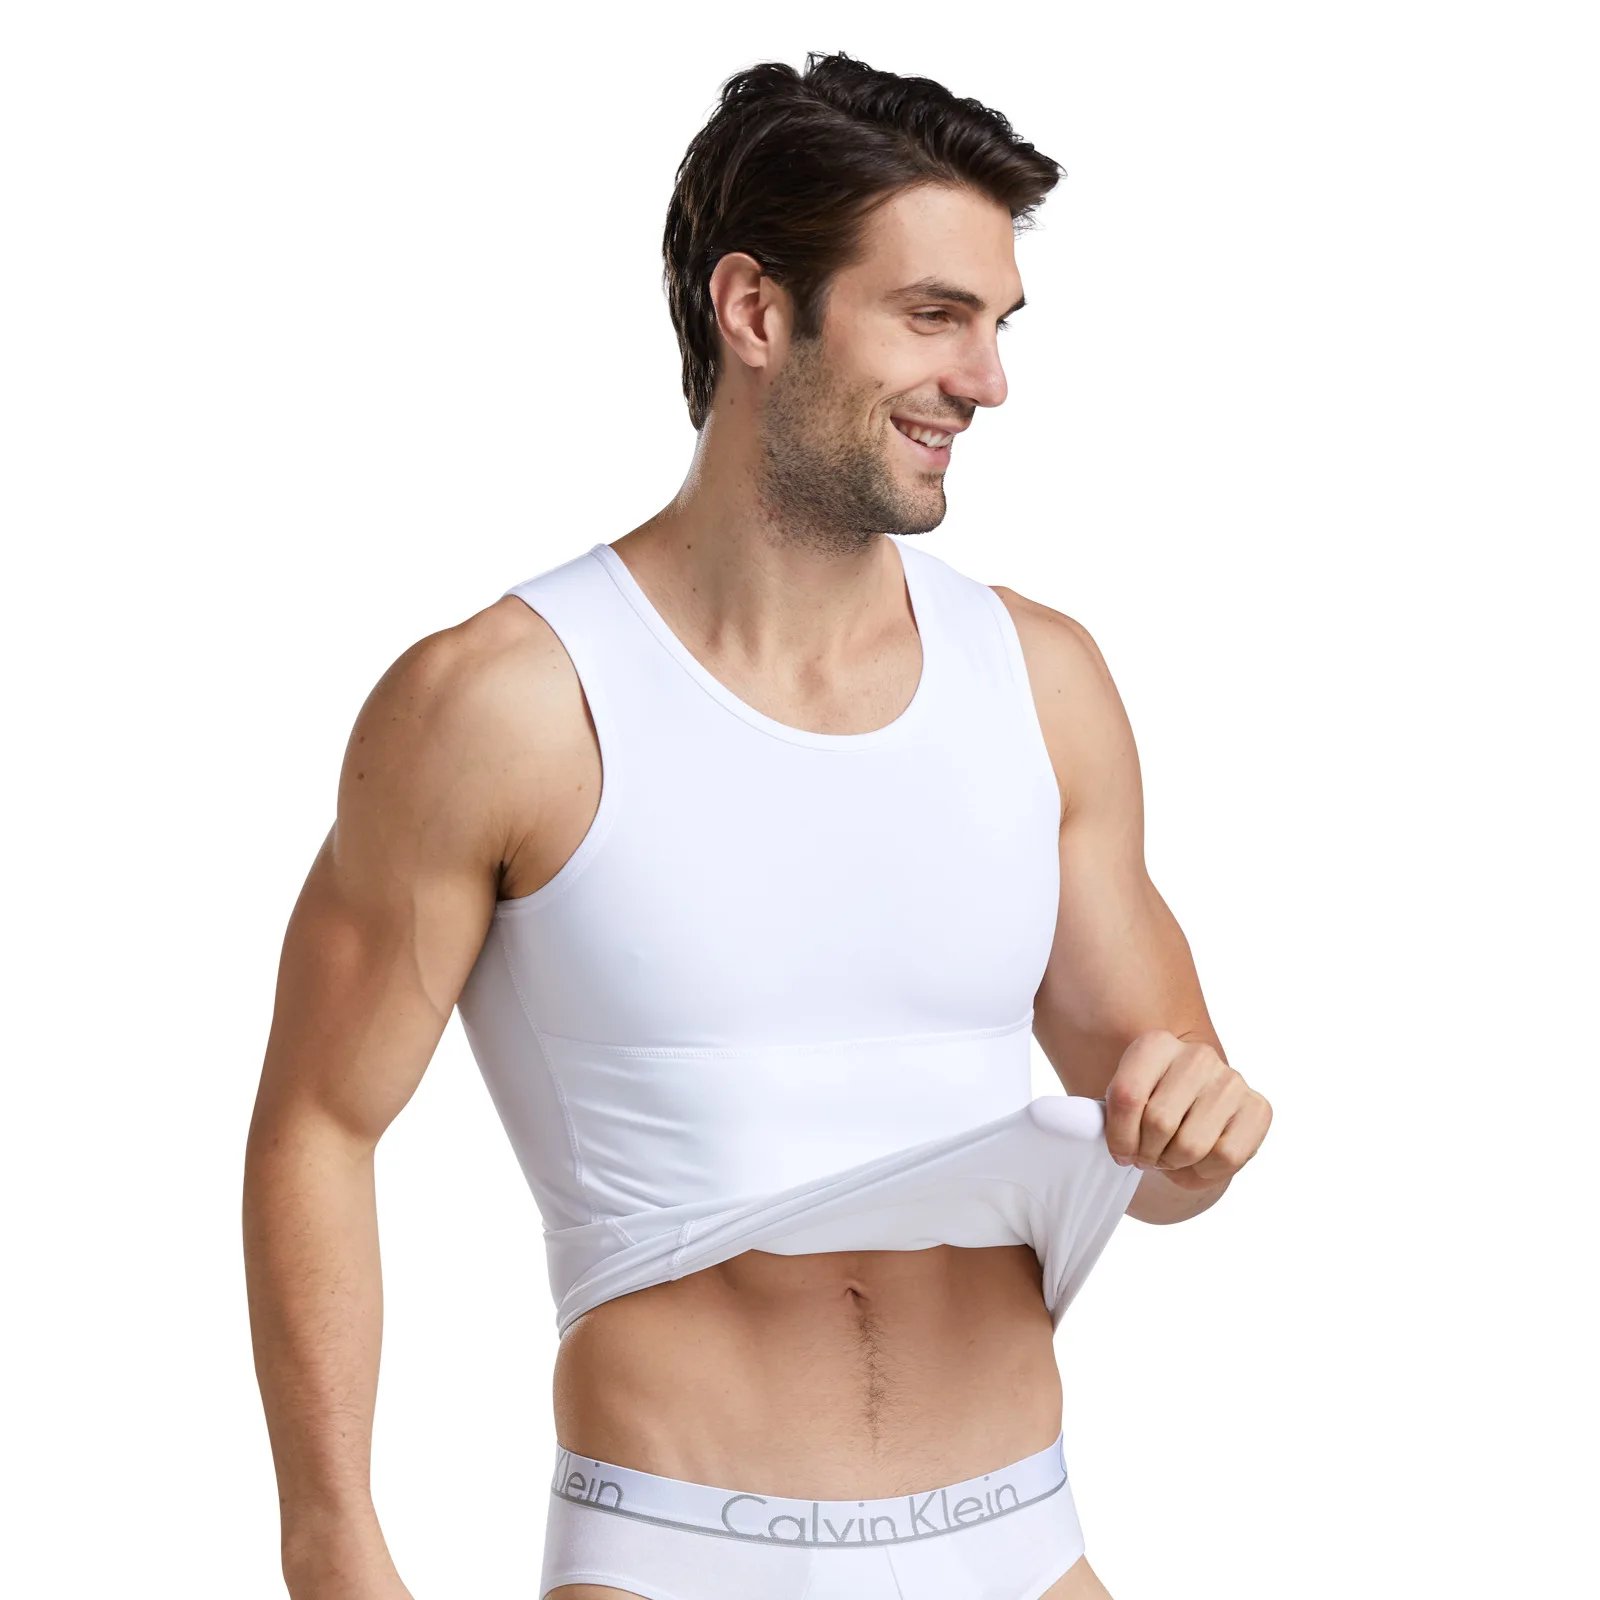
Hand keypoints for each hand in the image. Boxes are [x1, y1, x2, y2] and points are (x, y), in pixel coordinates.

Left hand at [1104, 1030, 1270, 1191]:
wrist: (1194, 1120)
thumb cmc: (1150, 1113)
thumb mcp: (1123, 1104)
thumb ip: (1109, 1112)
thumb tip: (1093, 1134)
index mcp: (1155, 1044)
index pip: (1128, 1095)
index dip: (1119, 1137)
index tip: (1121, 1153)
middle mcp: (1196, 1054)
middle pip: (1159, 1122)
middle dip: (1148, 1153)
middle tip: (1148, 1157)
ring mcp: (1231, 1079)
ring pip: (1191, 1144)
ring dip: (1175, 1164)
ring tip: (1171, 1157)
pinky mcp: (1258, 1108)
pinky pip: (1225, 1157)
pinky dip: (1206, 1172)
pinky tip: (1200, 1161)